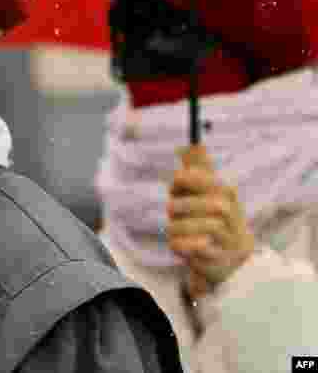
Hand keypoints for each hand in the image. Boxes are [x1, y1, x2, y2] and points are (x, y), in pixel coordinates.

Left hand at [168, 144, 255, 295]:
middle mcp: (233, 216)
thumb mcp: (206, 192)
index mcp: (227, 196)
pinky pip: (199, 251)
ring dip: (179, 227)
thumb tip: (192, 143)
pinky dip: (184, 246)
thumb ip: (198, 169)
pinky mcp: (220, 260)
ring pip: (203, 227)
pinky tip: (177, 244)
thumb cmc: (212, 218)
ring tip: (172, 228)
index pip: (209, 182)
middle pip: (208, 205)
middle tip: (171, 209)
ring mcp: (229, 240)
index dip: (188, 180)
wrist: (231, 259)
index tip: (175, 182)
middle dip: (182, 206)